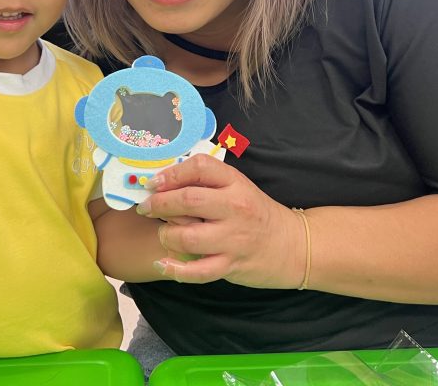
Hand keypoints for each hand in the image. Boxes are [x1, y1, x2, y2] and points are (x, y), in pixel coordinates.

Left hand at [136, 154, 305, 288]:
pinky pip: (196, 271)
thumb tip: (164, 182)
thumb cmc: (257, 213)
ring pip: (186, 236)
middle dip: (158, 204)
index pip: (199, 167)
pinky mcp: (231, 266)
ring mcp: (233, 239)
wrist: (292, 246)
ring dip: (165, 235)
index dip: (171, 173)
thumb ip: (207, 184)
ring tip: (164, 233)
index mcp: (235, 183)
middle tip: (146, 207)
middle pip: (187, 201)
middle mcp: (234, 208)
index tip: (154, 182)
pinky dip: (175, 269)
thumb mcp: (238, 188)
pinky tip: (163, 264)